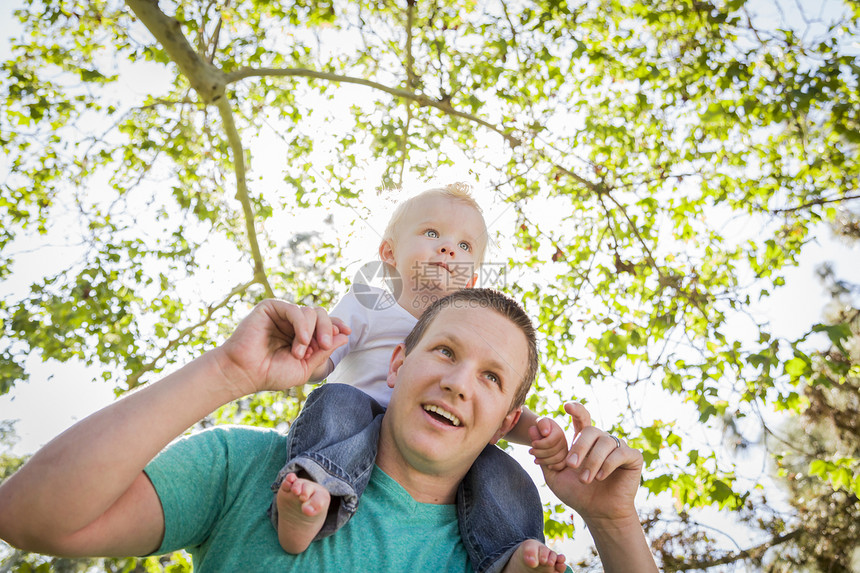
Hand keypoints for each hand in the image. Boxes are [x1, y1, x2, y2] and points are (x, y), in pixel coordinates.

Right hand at [213, 300, 349, 396]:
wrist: (245, 373)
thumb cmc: (270, 373)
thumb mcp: (305, 367)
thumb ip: (323, 352)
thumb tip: (344, 336)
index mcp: (301, 335)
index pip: (324, 324)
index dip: (336, 325)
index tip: (347, 331)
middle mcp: (293, 323)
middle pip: (321, 314)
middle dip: (328, 329)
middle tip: (326, 344)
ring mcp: (282, 314)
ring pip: (310, 312)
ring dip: (310, 333)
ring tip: (299, 353)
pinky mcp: (270, 308)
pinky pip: (295, 309)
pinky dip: (302, 324)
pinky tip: (301, 340)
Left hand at [528, 417, 568, 471]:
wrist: (544, 433)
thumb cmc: (541, 427)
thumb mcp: (541, 422)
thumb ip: (542, 424)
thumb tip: (545, 433)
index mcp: (559, 432)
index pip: (549, 442)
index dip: (539, 444)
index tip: (532, 444)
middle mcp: (564, 442)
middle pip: (552, 451)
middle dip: (539, 453)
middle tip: (530, 451)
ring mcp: (565, 450)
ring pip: (556, 459)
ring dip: (544, 461)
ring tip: (535, 459)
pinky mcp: (565, 458)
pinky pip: (562, 465)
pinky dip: (553, 466)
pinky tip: (545, 465)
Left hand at [540, 403, 642, 524]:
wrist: (598, 514)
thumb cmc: (577, 494)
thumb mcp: (554, 475)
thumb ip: (545, 454)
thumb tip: (533, 429)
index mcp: (585, 441)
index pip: (581, 418)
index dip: (576, 409)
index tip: (566, 406)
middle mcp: (602, 440)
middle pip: (590, 430)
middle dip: (579, 447)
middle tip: (570, 465)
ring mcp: (618, 447)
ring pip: (605, 441)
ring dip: (592, 461)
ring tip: (585, 480)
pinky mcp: (632, 458)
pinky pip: (620, 452)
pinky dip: (608, 464)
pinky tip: (600, 477)